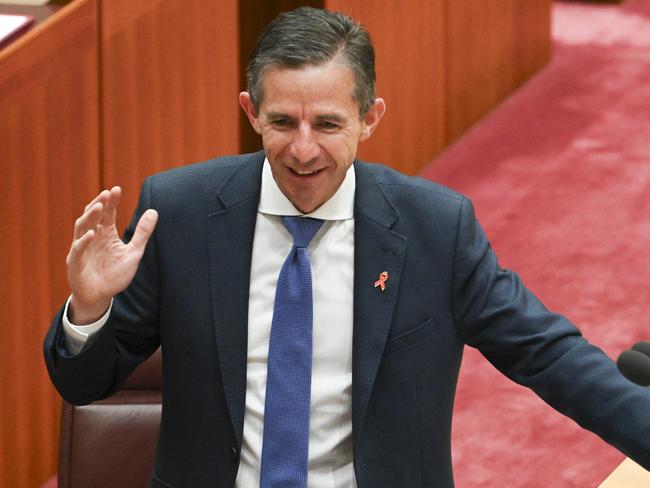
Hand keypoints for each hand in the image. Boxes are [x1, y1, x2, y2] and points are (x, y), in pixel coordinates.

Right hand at [66, 186, 157, 323]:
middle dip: (99, 204)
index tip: (117, 189)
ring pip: (81, 228)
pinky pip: (78, 250)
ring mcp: (82, 249)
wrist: (101, 297)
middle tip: (107, 193)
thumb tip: (154, 211)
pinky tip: (93, 234)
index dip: (111, 201)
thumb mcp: (134, 253)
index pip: (107, 213)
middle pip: (93, 216)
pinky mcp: (75, 263)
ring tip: (99, 206)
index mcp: (105, 233)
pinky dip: (84, 241)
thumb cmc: (115, 274)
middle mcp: (92, 237)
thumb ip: (142, 233)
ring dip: (89, 217)